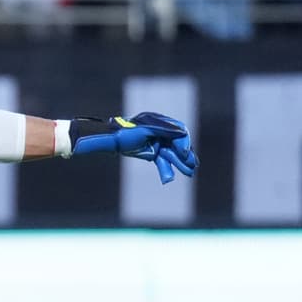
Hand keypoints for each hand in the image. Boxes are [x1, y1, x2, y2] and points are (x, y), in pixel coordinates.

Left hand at [71, 112, 198, 183]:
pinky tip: (170, 179)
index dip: (183, 142)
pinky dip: (166, 169)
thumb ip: (163, 131)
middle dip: (185, 155)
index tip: (185, 152)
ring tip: (190, 173)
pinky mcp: (151, 152)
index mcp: (158, 122)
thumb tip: (182, 131)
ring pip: (171, 154)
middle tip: (193, 166)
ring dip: (179, 164)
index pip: (177, 131)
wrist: (108, 141)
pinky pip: (162, 161)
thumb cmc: (123, 133)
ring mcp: (156, 142)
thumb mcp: (144, 132)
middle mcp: (160, 132)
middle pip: (176, 144)